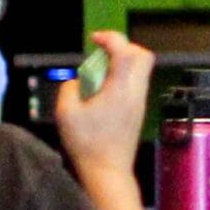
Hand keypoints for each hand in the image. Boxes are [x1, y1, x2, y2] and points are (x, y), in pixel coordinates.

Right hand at [55, 32, 156, 181]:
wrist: (108, 172)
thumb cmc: (87, 145)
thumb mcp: (65, 113)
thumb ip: (69, 87)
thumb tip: (79, 80)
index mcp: (121, 89)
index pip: (126, 50)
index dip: (110, 38)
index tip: (94, 40)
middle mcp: (136, 93)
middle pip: (143, 55)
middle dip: (122, 46)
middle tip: (101, 54)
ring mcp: (140, 102)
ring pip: (141, 69)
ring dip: (122, 62)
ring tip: (98, 76)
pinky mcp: (138, 111)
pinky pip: (135, 83)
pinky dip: (122, 77)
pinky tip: (103, 90)